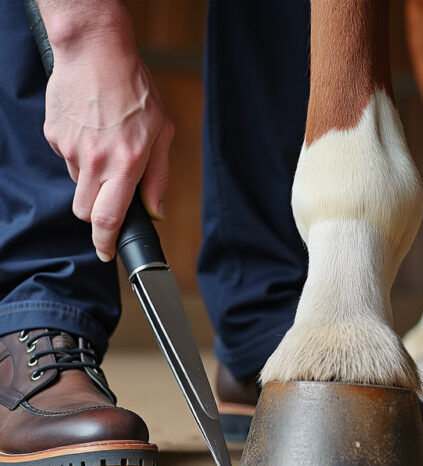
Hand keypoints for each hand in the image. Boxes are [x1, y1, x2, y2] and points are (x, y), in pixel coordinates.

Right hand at [39, 1, 173, 260]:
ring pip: (76, 185)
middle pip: (86, 211)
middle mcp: (95, 161)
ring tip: (106, 148)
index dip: (106, 243)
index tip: (107, 253)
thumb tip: (156, 211)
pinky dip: (79, 155)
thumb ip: (159, 177)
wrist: (95, 51)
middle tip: (111, 194)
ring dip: (90, 180)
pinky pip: (66, 159)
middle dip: (98, 213)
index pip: (108, 219)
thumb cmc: (135, 89)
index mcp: (126, 163)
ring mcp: (71, 148)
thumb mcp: (162, 133)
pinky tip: (92, 132)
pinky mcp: (54, 135)